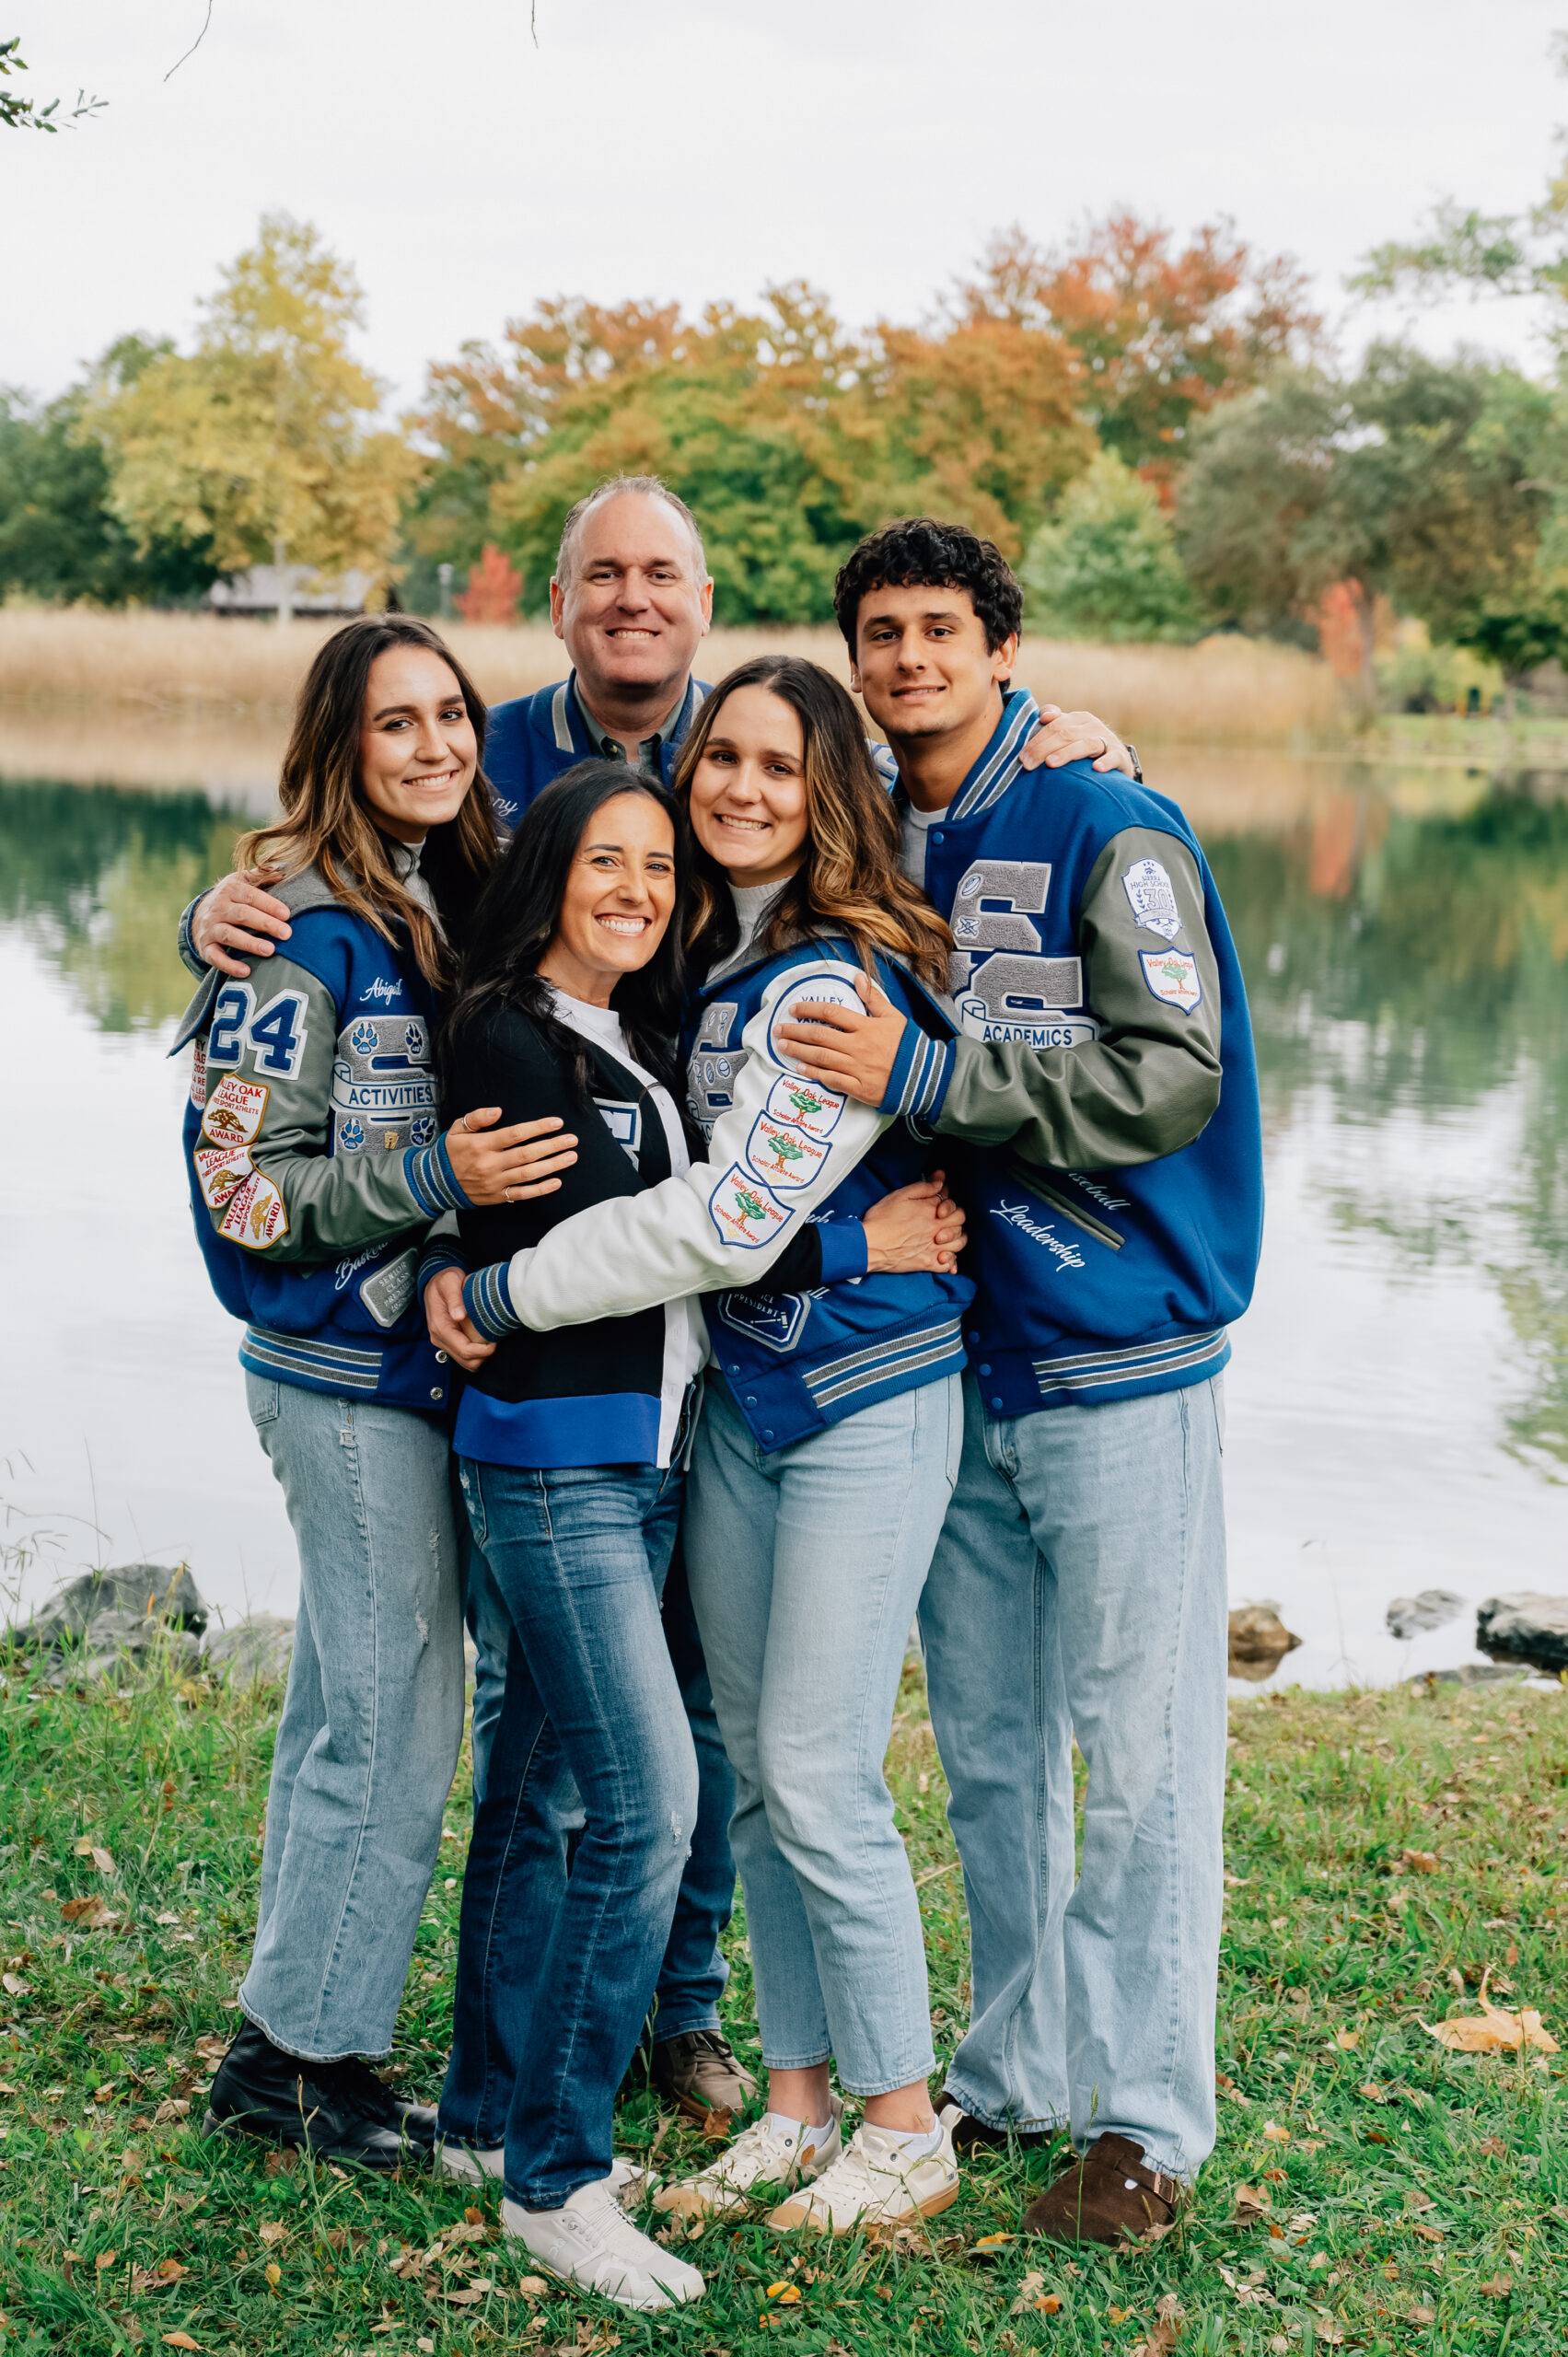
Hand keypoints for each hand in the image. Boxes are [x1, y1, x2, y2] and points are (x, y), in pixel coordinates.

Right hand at [193, 867, 293, 976]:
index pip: (251, 896)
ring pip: (229, 935)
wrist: (198, 916)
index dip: (268, 904)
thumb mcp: (241, 882)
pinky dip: (229, 965)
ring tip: (270, 950)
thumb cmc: (231, 898)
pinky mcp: (206, 947)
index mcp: (230, 890)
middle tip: (286, 934)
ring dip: (249, 943)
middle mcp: (218, 908)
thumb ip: (261, 876)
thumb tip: (282, 872)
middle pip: (242, 914)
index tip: (286, 914)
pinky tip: (246, 971)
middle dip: (265, 924)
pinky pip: (215, 957)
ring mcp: (210, 928)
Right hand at [424, 1266, 494, 1369]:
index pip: (464, 1350)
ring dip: (481, 1356)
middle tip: (496, 1340)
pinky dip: (476, 1353)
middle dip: (484, 1356)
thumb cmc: (444, 1280)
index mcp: (440, 1327)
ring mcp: (443, 1341)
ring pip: (465, 1362)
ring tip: (491, 1340)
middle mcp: (439, 1338)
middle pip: (466, 1361)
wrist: (435, 1281)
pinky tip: (484, 1340)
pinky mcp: (448, 1341)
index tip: (495, 1342)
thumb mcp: (450, 1282)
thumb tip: (459, 1316)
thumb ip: (455, 1298)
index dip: (483, 1351)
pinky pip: (464, 1355)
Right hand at [444, 1108, 578, 1204]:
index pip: (515, 1134)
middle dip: (552, 1146)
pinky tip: (557, 1181)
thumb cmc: (451, 1151)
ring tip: (571, 1157)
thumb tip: (498, 1111)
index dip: (538, 1128)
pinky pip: (523, 1194)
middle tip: (572, 1140)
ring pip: (529, 1174)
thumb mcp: (457, 1129)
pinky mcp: (497, 1196)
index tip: (557, 1122)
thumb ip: (477, 1118)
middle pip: (528, 1154)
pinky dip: (541, 1189)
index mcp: (482, 1145)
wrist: (436, 1182)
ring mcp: (495, 1182)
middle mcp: (491, 1164)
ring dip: (553, 1165)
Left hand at [774, 970, 905, 1106]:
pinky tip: (800, 1069)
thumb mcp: (894, 1017)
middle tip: (778, 1030)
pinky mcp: (858, 1088)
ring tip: (782, 1047)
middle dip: (795, 1032)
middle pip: (819, 1036)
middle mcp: (858, 1046)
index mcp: (865, 1027)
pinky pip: (831, 1080)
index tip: (794, 1009)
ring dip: (798, 1052)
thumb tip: (858, 978)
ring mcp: (857, 1068)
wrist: (924, 1078)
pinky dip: (814, 1073)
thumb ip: (874, 998)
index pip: (831, 1014)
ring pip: (820, 1058)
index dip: (809, 1010)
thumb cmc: (909, 1046)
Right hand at [863, 1172, 966, 1273]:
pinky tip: (944, 1257)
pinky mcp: (928, 1263)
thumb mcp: (899, 1196)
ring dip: (956, 1237)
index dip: (946, 1200)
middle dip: (955, 1217)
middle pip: (960, 1220)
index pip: (951, 1202)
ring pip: (959, 1242)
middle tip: (943, 1219)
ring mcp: (934, 1247)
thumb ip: (922, 1188)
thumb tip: (940, 1183)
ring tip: (946, 1237)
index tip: (938, 1202)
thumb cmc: (880, 1220)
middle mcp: (936, 1228)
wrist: (869, 1245)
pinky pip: (949, 1265)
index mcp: (930, 1210)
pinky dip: (951, 1262)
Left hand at [1017, 705, 1134, 776]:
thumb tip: (1043, 716)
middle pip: (1065, 734)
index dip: (1036, 740)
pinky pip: (1113, 757)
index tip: (1022, 756)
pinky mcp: (1120, 757)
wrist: (1118, 763)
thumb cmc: (1085, 749)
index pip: (1054, 725)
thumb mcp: (1069, 735)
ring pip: (1085, 744)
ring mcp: (1107, 740)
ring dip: (1067, 753)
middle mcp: (1093, 726)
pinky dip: (1105, 761)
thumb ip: (1054, 725)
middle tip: (1028, 765)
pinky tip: (1096, 768)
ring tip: (1051, 763)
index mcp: (1078, 719)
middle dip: (1043, 749)